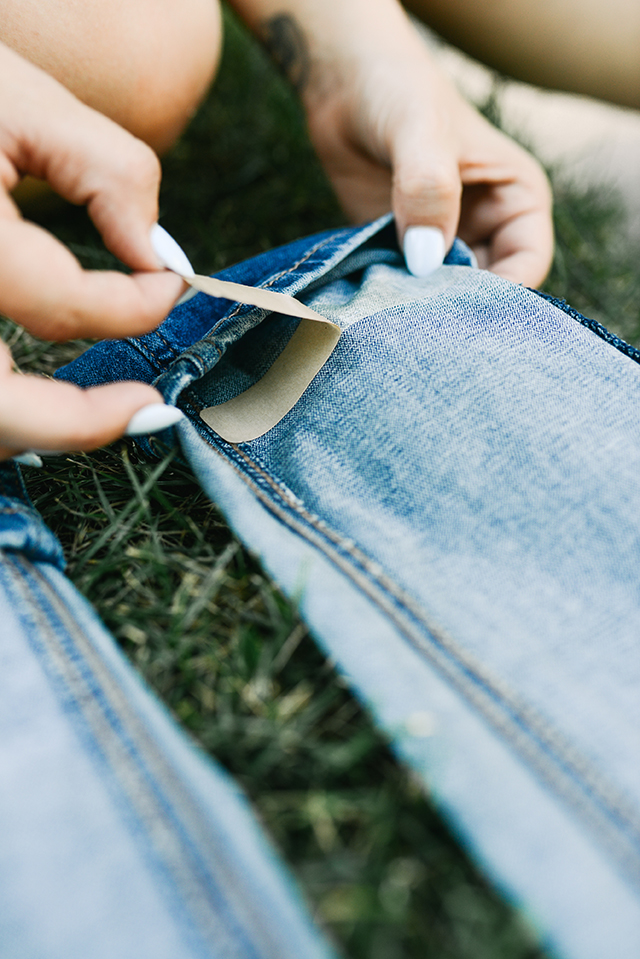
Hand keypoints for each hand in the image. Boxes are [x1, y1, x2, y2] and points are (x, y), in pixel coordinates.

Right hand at [0, 42, 183, 459]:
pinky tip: (40, 389)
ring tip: (102, 409)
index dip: (135, 308)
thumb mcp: (26, 98)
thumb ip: (111, 173)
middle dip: (80, 422)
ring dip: (36, 426)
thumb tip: (159, 259)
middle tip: (146, 408)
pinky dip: (5, 408)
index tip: (169, 286)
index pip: (62, 306)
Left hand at [245, 0, 552, 285]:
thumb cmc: (399, 92)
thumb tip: (428, 257)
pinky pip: (405, 290)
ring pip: (444, 297)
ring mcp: (443, 245)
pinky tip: (374, 300)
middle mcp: (487, 229)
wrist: (344, 89)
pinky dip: (392, 299)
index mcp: (517, 200)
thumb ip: (428, 188)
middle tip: (419, 317)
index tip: (457, 306)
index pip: (526, 265)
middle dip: (456, 308)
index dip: (500, 293)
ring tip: (393, 310)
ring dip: (420, 307)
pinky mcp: (403, 254)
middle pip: (485, 291)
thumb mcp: (420, 129)